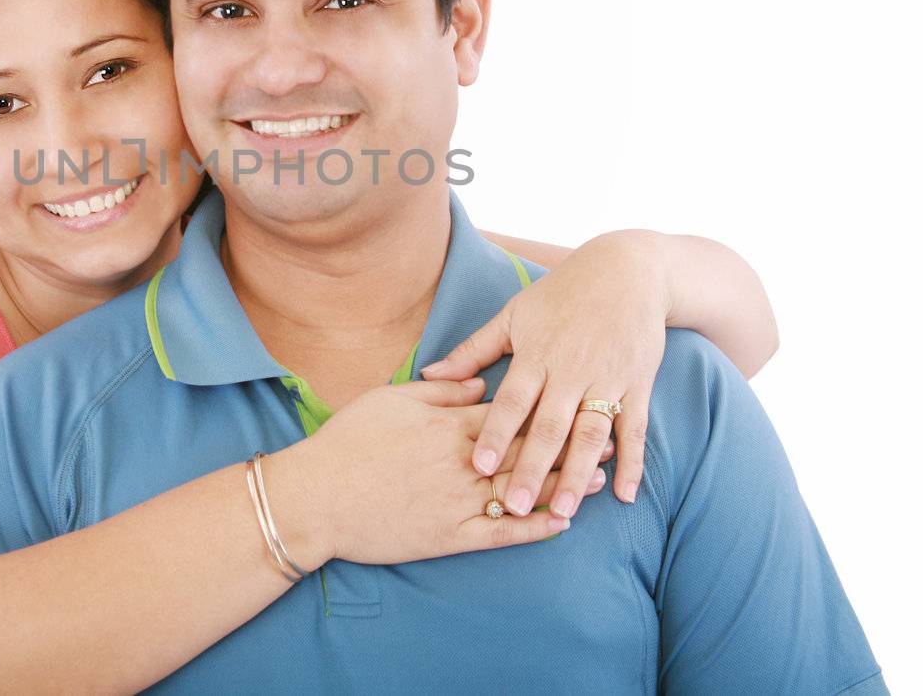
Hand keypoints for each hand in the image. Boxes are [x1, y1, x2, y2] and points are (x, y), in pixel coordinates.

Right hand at [265, 379, 611, 568]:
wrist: (315, 497)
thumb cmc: (347, 443)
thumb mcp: (390, 399)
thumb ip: (439, 391)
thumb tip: (479, 385)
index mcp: (447, 424)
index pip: (509, 413)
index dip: (547, 408)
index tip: (577, 398)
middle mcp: (462, 461)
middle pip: (527, 450)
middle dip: (569, 444)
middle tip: (606, 437)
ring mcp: (458, 501)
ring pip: (522, 491)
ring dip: (562, 486)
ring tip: (597, 479)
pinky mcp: (450, 536)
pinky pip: (501, 533)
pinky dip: (533, 529)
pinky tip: (561, 524)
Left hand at [420, 231, 666, 517]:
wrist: (628, 271)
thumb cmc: (561, 294)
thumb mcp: (514, 314)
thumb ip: (473, 350)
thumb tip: (430, 373)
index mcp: (537, 354)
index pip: (513, 401)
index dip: (496, 434)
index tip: (479, 467)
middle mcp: (572, 370)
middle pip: (550, 426)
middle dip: (531, 468)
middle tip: (512, 506)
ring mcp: (607, 379)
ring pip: (592, 434)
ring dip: (577, 475)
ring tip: (563, 512)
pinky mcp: (638, 385)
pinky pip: (635, 429)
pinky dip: (632, 462)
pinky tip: (623, 494)